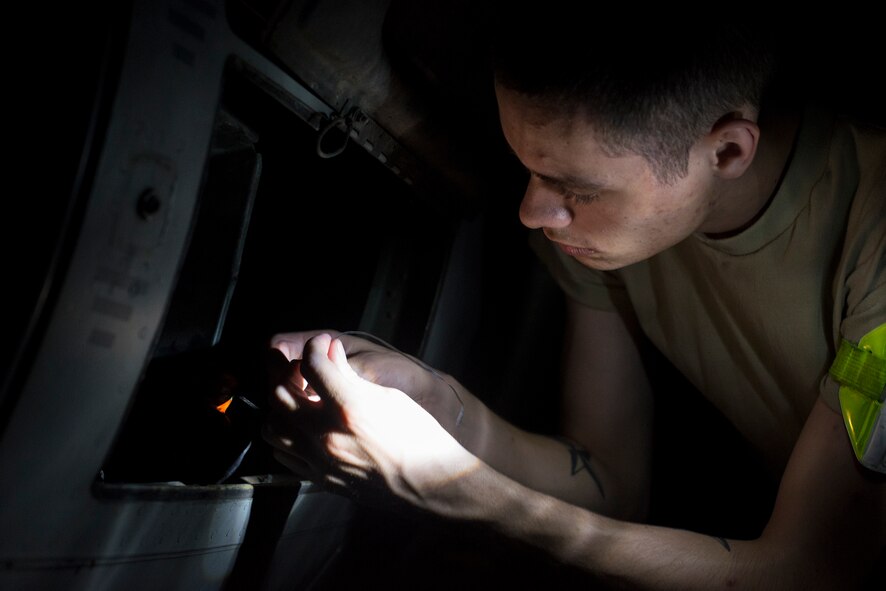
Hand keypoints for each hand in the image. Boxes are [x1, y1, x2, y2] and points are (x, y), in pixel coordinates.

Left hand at [262, 333, 476, 507]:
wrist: (430, 484)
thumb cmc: (420, 438)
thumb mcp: (388, 397)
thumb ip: (351, 374)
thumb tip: (330, 351)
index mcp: (348, 408)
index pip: (312, 364)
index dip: (316, 346)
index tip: (324, 345)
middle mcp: (326, 434)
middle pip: (280, 393)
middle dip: (290, 373)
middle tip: (307, 369)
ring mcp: (319, 460)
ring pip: (272, 426)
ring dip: (281, 407)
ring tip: (301, 400)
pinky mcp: (320, 479)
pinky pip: (283, 454)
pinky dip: (286, 435)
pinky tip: (304, 428)